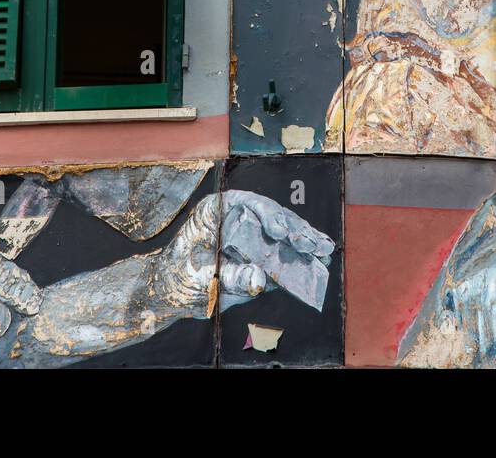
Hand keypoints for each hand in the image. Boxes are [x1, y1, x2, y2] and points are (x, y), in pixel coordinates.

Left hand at [153, 192, 334, 314]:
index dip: (265, 213)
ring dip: (304, 240)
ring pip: (283, 230)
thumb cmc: (178, 282)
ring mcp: (251, 235)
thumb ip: (229, 280)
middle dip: (293, 229)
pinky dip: (303, 255)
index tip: (279, 231)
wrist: (171, 294)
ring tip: (323, 251)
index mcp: (215, 211)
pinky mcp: (262, 253)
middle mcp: (236, 217)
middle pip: (270, 215)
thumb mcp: (199, 282)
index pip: (243, 202)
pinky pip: (286, 250)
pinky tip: (321, 260)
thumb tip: (260, 280)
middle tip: (308, 244)